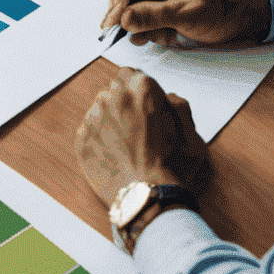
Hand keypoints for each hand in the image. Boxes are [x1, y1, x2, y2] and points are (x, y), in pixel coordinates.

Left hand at [75, 68, 210, 210]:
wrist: (147, 199)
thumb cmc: (172, 170)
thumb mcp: (193, 137)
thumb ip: (180, 108)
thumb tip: (168, 99)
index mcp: (143, 90)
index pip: (134, 75)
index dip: (141, 92)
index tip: (147, 106)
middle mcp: (115, 97)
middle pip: (116, 90)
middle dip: (126, 103)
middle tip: (139, 128)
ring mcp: (95, 116)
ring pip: (101, 108)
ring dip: (112, 119)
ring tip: (127, 144)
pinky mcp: (81, 136)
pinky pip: (89, 129)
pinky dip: (99, 137)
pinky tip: (115, 154)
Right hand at [102, 0, 272, 47]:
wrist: (240, 20)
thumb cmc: (222, 7)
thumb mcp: (189, 11)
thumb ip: (155, 14)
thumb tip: (124, 19)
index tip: (117, 15)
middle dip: (121, 11)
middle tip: (114, 29)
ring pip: (128, 7)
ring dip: (131, 23)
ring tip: (141, 36)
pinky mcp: (157, 8)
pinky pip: (138, 19)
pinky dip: (140, 30)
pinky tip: (148, 37)